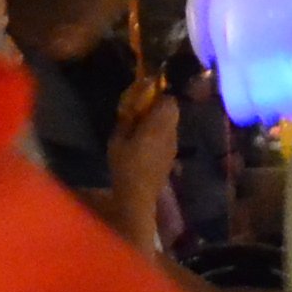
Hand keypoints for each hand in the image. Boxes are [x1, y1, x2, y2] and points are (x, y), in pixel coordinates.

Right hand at [106, 65, 180, 232]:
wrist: (138, 196)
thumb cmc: (125, 166)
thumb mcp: (117, 140)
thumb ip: (126, 120)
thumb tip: (131, 106)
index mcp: (158, 126)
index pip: (169, 101)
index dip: (159, 94)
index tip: (145, 95)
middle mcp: (170, 133)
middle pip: (173, 111)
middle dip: (161, 106)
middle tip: (143, 110)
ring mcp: (173, 146)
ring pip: (172, 124)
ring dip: (161, 120)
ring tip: (143, 126)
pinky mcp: (171, 157)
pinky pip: (169, 136)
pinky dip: (161, 133)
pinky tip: (147, 142)